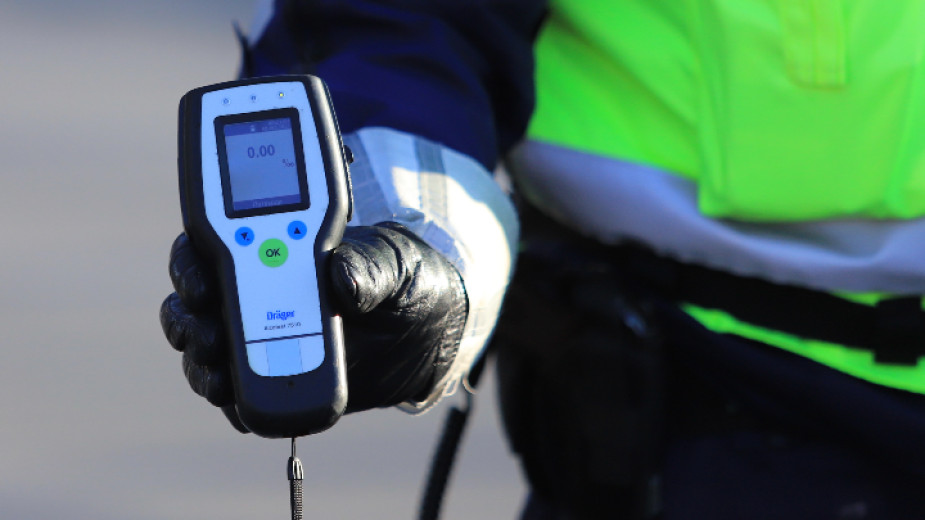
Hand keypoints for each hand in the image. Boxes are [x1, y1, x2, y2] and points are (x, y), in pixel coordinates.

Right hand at [159, 222, 467, 430]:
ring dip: (202, 367)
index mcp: (274, 250)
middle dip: (190, 322)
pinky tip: (242, 410)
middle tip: (210, 339)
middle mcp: (256, 294)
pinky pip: (240, 396)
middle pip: (195, 305)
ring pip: (208, 353)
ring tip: (220, 380)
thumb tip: (340, 280)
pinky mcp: (278, 380)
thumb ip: (367, 266)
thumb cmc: (403, 277)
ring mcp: (262, 341)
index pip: (212, 247)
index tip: (202, 286)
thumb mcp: (393, 261)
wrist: (430, 328)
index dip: (191, 264)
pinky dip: (234, 404)